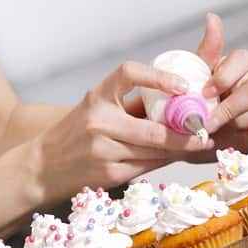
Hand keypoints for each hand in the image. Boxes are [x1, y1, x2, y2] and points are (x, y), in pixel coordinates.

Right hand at [29, 61, 214, 203]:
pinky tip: (175, 157)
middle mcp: (97, 121)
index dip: (158, 76)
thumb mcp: (95, 109)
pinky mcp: (108, 174)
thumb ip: (129, 105)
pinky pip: (147, 166)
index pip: (128, 73)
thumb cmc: (75, 134)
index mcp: (96, 97)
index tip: (182, 85)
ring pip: (155, 150)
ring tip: (199, 144)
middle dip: (185, 131)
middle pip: (153, 128)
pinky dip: (164, 161)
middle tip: (205, 129)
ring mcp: (102, 150)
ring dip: (180, 148)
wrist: (41, 167)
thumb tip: (177, 103)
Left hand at [194, 12, 247, 155]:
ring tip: (220, 131)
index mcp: (233, 69)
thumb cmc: (190, 105)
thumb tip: (212, 17)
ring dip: (242, 122)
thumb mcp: (191, 77)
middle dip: (232, 107)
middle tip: (208, 120)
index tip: (204, 92)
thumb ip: (206, 50)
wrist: (188, 138)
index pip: (244, 58)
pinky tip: (240, 138)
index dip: (226, 76)